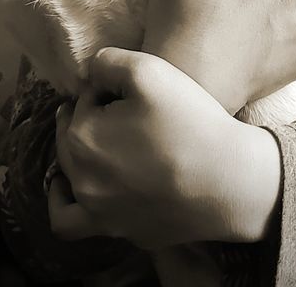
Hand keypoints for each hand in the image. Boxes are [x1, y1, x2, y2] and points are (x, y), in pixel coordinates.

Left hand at [48, 47, 281, 247]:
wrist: (230, 182)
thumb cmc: (190, 124)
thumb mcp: (150, 71)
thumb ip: (110, 62)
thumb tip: (92, 68)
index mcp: (81, 139)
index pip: (82, 103)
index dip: (103, 90)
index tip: (129, 88)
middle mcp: (82, 181)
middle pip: (72, 141)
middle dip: (87, 121)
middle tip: (117, 110)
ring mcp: (102, 214)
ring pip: (65, 190)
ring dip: (68, 166)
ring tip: (85, 152)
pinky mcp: (128, 233)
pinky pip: (85, 225)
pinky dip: (75, 210)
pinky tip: (87, 197)